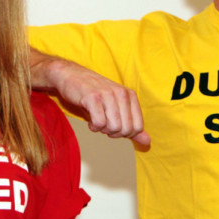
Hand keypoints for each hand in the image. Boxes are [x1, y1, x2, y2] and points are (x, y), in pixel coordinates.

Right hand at [31, 49, 150, 145]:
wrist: (70, 76)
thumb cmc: (94, 94)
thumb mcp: (116, 109)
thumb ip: (132, 126)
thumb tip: (147, 142)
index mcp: (130, 95)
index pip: (138, 127)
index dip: (125, 133)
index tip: (115, 126)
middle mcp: (121, 93)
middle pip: (126, 130)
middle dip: (114, 133)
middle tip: (104, 124)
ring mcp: (107, 95)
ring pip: (113, 127)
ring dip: (103, 129)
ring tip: (97, 120)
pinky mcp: (92, 98)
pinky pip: (99, 123)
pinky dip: (93, 127)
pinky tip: (90, 120)